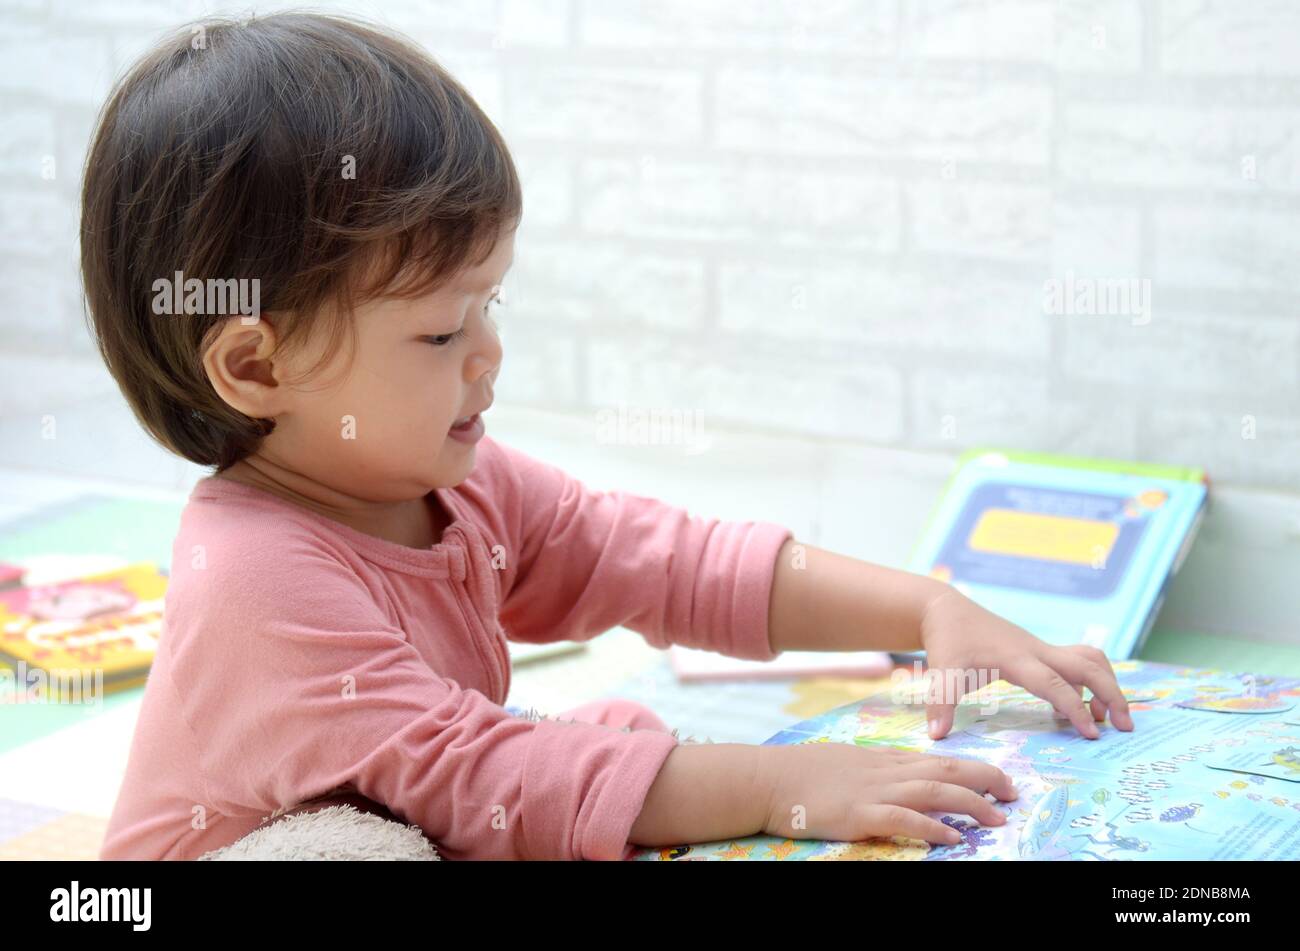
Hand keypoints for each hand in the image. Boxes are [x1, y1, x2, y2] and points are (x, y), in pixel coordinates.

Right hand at [756, 743, 1017, 844]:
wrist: (768, 778)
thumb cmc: (801, 771)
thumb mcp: (846, 760)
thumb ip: (876, 768)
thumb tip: (902, 774)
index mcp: (882, 759)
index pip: (938, 759)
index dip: (974, 767)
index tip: (1000, 777)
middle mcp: (885, 771)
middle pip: (946, 769)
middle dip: (985, 778)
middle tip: (1014, 792)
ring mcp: (873, 792)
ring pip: (933, 790)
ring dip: (971, 803)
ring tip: (999, 818)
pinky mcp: (859, 814)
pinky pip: (904, 819)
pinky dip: (932, 826)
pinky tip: (954, 837)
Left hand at [919, 587, 1134, 740]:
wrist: (946, 610)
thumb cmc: (947, 641)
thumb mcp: (942, 671)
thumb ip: (941, 702)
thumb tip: (936, 736)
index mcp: (1017, 658)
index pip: (1055, 684)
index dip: (1075, 708)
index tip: (1093, 734)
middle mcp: (1037, 651)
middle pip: (1089, 666)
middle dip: (1112, 693)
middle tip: (1126, 726)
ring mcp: (1041, 649)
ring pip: (1089, 660)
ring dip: (1106, 685)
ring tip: (1104, 719)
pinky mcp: (1040, 651)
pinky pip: (1076, 664)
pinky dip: (1087, 683)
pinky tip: (1077, 708)